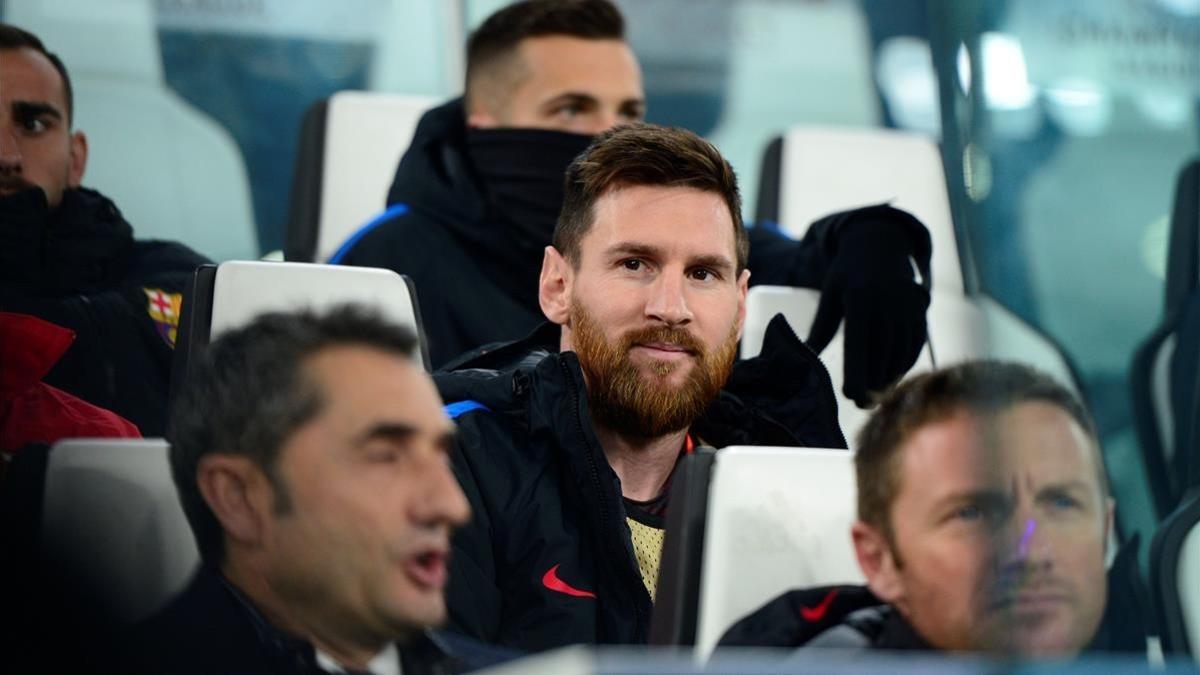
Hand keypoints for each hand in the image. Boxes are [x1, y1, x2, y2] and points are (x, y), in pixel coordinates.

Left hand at [806, 207, 931, 407]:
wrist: (880, 245)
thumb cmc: (847, 274)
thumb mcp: (830, 296)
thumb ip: (820, 329)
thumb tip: (805, 360)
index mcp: (860, 298)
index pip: (859, 345)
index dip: (856, 373)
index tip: (849, 395)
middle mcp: (888, 303)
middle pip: (882, 355)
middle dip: (872, 383)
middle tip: (861, 403)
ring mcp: (908, 307)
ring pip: (901, 353)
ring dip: (889, 377)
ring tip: (875, 394)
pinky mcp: (921, 312)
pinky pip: (915, 346)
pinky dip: (904, 365)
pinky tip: (892, 377)